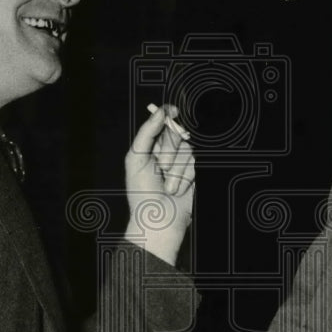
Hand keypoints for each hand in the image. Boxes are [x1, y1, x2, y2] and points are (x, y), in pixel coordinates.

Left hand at [124, 104, 195, 264]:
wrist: (158, 221)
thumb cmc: (141, 194)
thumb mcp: (136, 159)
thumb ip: (146, 133)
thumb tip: (159, 111)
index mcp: (150, 146)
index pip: (162, 122)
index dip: (169, 114)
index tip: (174, 111)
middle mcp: (166, 152)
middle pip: (178, 134)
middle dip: (170, 151)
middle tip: (161, 167)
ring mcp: (181, 163)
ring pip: (188, 150)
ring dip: (177, 169)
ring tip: (167, 185)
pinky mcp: (193, 174)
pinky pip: (195, 164)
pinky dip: (186, 177)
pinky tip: (177, 189)